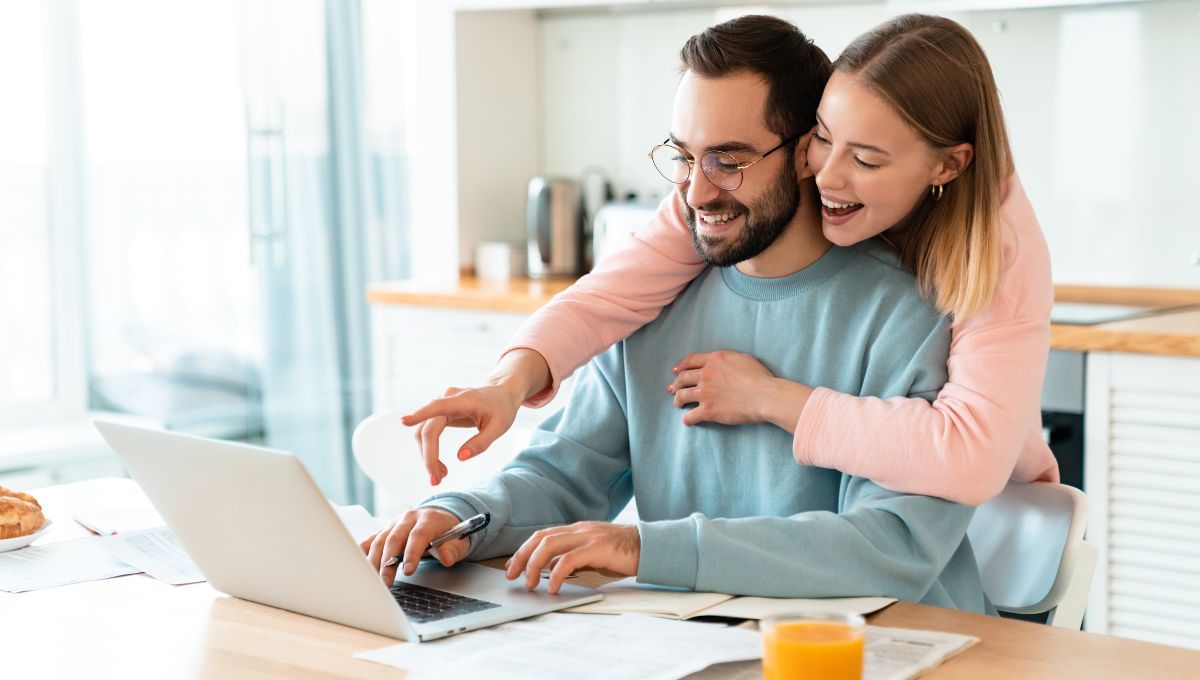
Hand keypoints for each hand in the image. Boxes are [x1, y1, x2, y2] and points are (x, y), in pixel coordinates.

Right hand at [361, 507, 468, 583]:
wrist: (441, 517)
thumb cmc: (450, 532)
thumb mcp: (459, 540)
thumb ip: (453, 549)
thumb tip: (446, 557)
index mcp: (428, 519)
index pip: (418, 535)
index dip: (412, 553)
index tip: (409, 571)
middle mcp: (408, 518)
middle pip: (394, 539)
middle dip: (388, 562)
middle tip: (386, 582)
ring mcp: (395, 523)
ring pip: (380, 540)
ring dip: (375, 561)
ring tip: (373, 580)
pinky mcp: (386, 530)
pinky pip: (372, 539)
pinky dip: (363, 551)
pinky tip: (358, 564)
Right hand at [402, 349, 550, 484]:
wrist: (501, 394)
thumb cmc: (502, 409)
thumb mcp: (499, 427)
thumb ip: (481, 442)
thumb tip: (460, 456)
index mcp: (464, 400)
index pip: (437, 407)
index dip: (419, 414)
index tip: (404, 421)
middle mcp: (448, 398)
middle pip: (428, 428)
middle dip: (429, 456)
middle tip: (436, 480)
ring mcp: (442, 404)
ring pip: (424, 431)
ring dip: (428, 455)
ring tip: (441, 475)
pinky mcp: (440, 412)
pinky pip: (429, 431)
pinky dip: (430, 450)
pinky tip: (440, 465)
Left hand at [505, 522, 639, 593]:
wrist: (650, 547)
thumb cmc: (623, 553)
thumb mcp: (594, 554)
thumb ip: (575, 556)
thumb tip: (555, 569)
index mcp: (577, 530)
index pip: (543, 535)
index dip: (524, 550)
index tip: (513, 566)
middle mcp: (579, 530)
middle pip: (540, 538)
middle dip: (522, 556)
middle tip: (512, 575)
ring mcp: (588, 537)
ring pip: (550, 545)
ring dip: (535, 565)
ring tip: (531, 583)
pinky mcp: (597, 547)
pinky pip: (569, 559)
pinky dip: (557, 574)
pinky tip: (554, 587)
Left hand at [668, 350, 777, 425]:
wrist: (765, 396)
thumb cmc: (760, 377)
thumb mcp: (744, 359)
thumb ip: (729, 359)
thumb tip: (724, 363)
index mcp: (715, 360)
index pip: (690, 360)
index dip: (681, 366)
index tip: (676, 371)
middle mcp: (706, 374)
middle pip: (683, 378)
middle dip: (676, 384)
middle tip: (672, 389)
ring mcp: (705, 393)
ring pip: (682, 395)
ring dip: (677, 400)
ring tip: (677, 403)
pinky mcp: (708, 410)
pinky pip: (690, 416)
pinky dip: (687, 419)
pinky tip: (688, 421)